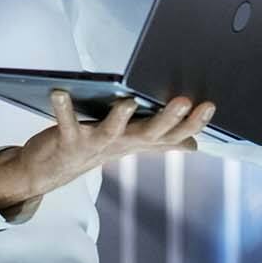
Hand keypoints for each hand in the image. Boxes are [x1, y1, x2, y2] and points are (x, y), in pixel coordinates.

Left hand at [0, 92, 216, 211]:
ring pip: (111, 132)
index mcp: (138, 141)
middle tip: (184, 101)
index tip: (210, 105)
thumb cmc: (94, 148)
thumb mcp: (131, 144)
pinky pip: (65, 123)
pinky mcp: (68, 140)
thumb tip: (194, 144)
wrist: (50, 171)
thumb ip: (161, 141)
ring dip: (120, 118)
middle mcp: (121, 144)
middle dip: (168, 119)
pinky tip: (59, 91)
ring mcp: (94, 144)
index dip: (192, 123)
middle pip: (149, 134)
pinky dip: (63, 107)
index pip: (173, 135)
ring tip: (128, 101)